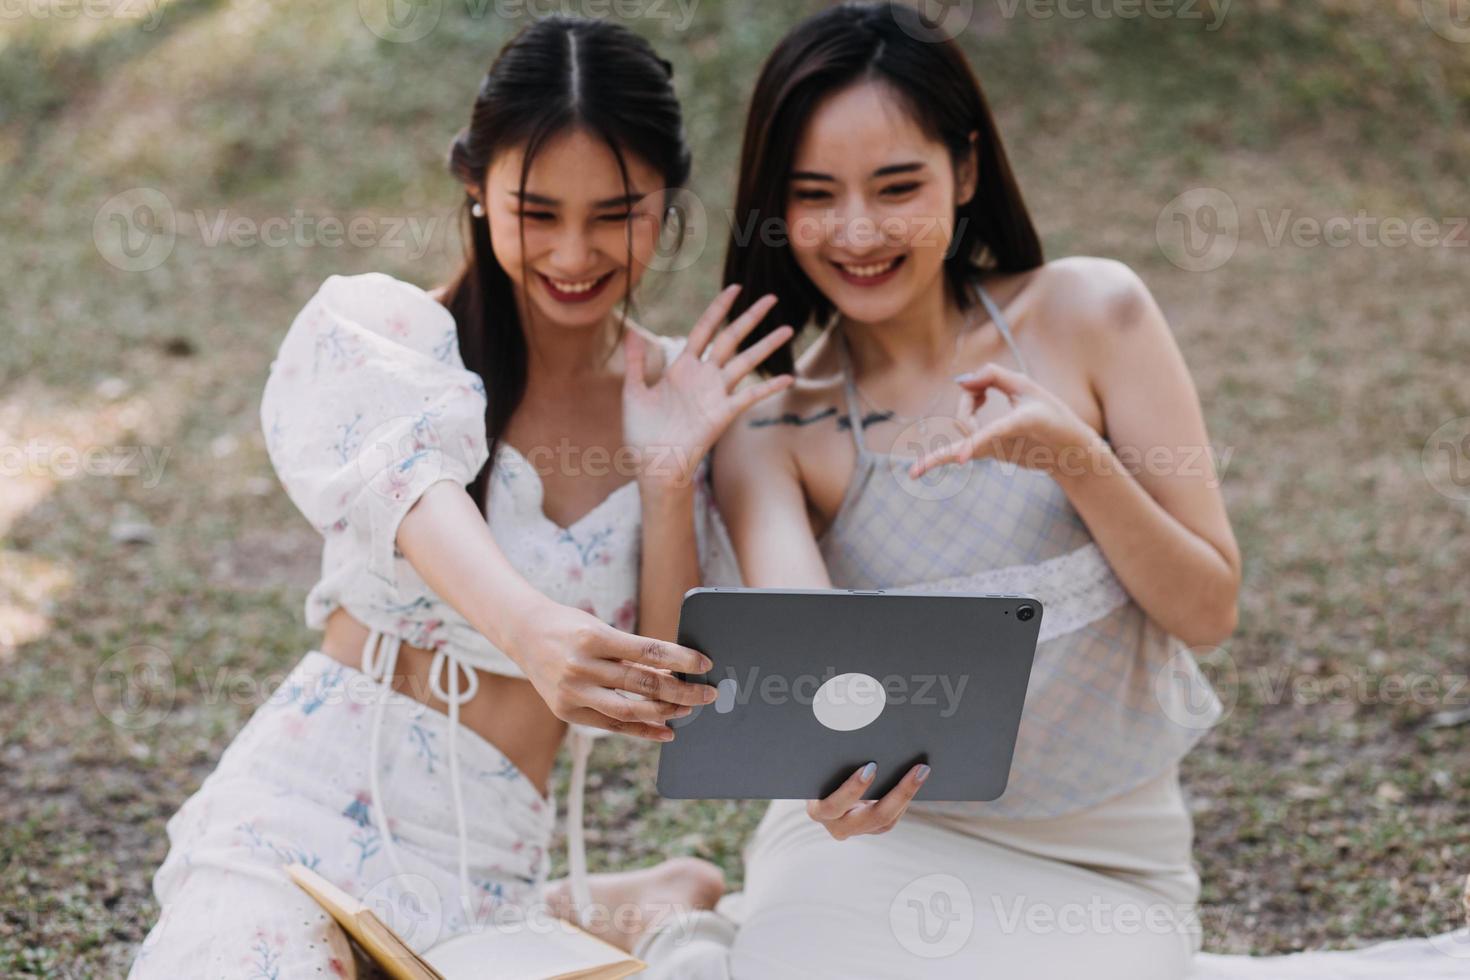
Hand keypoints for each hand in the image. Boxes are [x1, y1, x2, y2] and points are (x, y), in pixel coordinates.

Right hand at [511, 601, 717, 740]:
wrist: (523, 634)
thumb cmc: (571, 627)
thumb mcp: (601, 629)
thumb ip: (632, 653)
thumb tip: (673, 672)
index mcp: (594, 638)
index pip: (648, 652)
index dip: (680, 659)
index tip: (704, 664)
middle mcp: (581, 667)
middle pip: (642, 684)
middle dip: (680, 691)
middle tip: (707, 694)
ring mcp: (572, 692)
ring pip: (628, 710)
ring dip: (664, 712)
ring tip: (687, 709)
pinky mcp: (566, 711)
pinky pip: (611, 725)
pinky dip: (641, 729)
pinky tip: (665, 730)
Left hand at [623, 285, 793, 491]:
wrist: (651, 465)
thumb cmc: (641, 433)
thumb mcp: (634, 391)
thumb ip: (636, 362)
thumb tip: (632, 331)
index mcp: (682, 368)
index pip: (704, 329)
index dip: (719, 308)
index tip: (734, 288)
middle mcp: (703, 377)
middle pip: (730, 338)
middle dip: (750, 318)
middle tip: (772, 298)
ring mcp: (715, 394)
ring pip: (745, 362)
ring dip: (766, 346)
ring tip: (787, 329)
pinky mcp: (722, 414)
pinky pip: (749, 396)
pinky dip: (768, 387)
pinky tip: (788, 378)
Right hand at [806, 762, 930, 839]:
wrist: (818, 788)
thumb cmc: (817, 771)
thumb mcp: (819, 768)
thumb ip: (834, 760)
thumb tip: (856, 731)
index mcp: (818, 810)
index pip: (833, 805)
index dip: (852, 790)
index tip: (871, 767)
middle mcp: (836, 826)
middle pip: (871, 817)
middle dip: (898, 793)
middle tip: (916, 770)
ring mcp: (856, 830)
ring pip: (886, 821)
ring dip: (906, 795)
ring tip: (922, 771)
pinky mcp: (870, 828)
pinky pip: (890, 818)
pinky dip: (903, 800)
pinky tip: (915, 779)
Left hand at [907, 363, 1096, 479]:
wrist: (1067, 452)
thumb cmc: (1051, 414)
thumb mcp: (1028, 387)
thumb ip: (994, 376)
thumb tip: (961, 381)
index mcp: (1021, 424)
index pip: (993, 432)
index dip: (977, 443)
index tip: (962, 459)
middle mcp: (1004, 443)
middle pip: (966, 422)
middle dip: (968, 399)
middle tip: (983, 387)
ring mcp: (994, 453)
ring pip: (963, 432)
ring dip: (968, 404)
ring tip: (984, 393)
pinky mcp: (988, 455)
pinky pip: (961, 448)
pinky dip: (945, 447)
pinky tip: (915, 470)